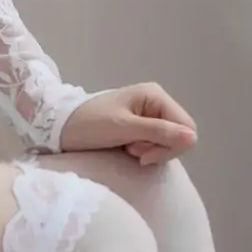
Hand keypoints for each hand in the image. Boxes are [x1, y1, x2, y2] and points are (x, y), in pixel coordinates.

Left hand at [58, 83, 196, 166]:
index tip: (143, 155)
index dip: (171, 147)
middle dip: (160, 149)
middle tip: (133, 151)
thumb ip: (158, 132)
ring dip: (151, 151)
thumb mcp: (123, 128)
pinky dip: (145, 151)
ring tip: (127, 148)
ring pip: (170, 143)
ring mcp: (150, 115)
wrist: (60, 127)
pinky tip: (127, 149)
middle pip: (181, 136)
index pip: (186, 128)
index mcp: (155, 96)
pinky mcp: (142, 127)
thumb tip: (192, 138)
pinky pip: (157, 144)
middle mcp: (157, 103)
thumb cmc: (88, 124)